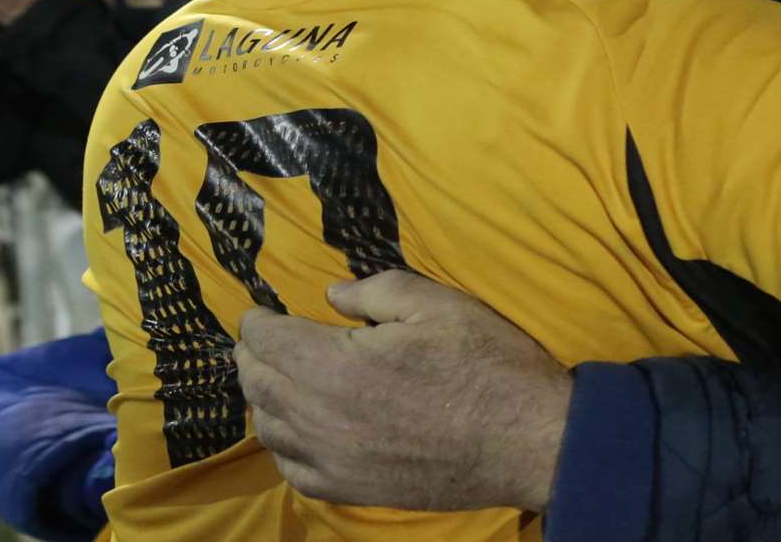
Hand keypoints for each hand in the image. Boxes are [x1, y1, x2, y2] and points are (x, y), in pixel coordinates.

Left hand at [235, 269, 569, 511]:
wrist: (528, 440)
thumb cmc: (488, 364)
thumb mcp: (439, 304)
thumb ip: (376, 291)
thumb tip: (332, 295)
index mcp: (337, 365)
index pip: (268, 341)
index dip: (257, 322)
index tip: (260, 313)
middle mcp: (321, 418)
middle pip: (259, 385)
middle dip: (252, 357)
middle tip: (260, 342)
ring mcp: (333, 461)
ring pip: (269, 430)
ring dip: (264, 399)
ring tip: (274, 380)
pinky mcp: (351, 489)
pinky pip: (293, 470)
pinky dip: (284, 446)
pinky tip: (297, 432)